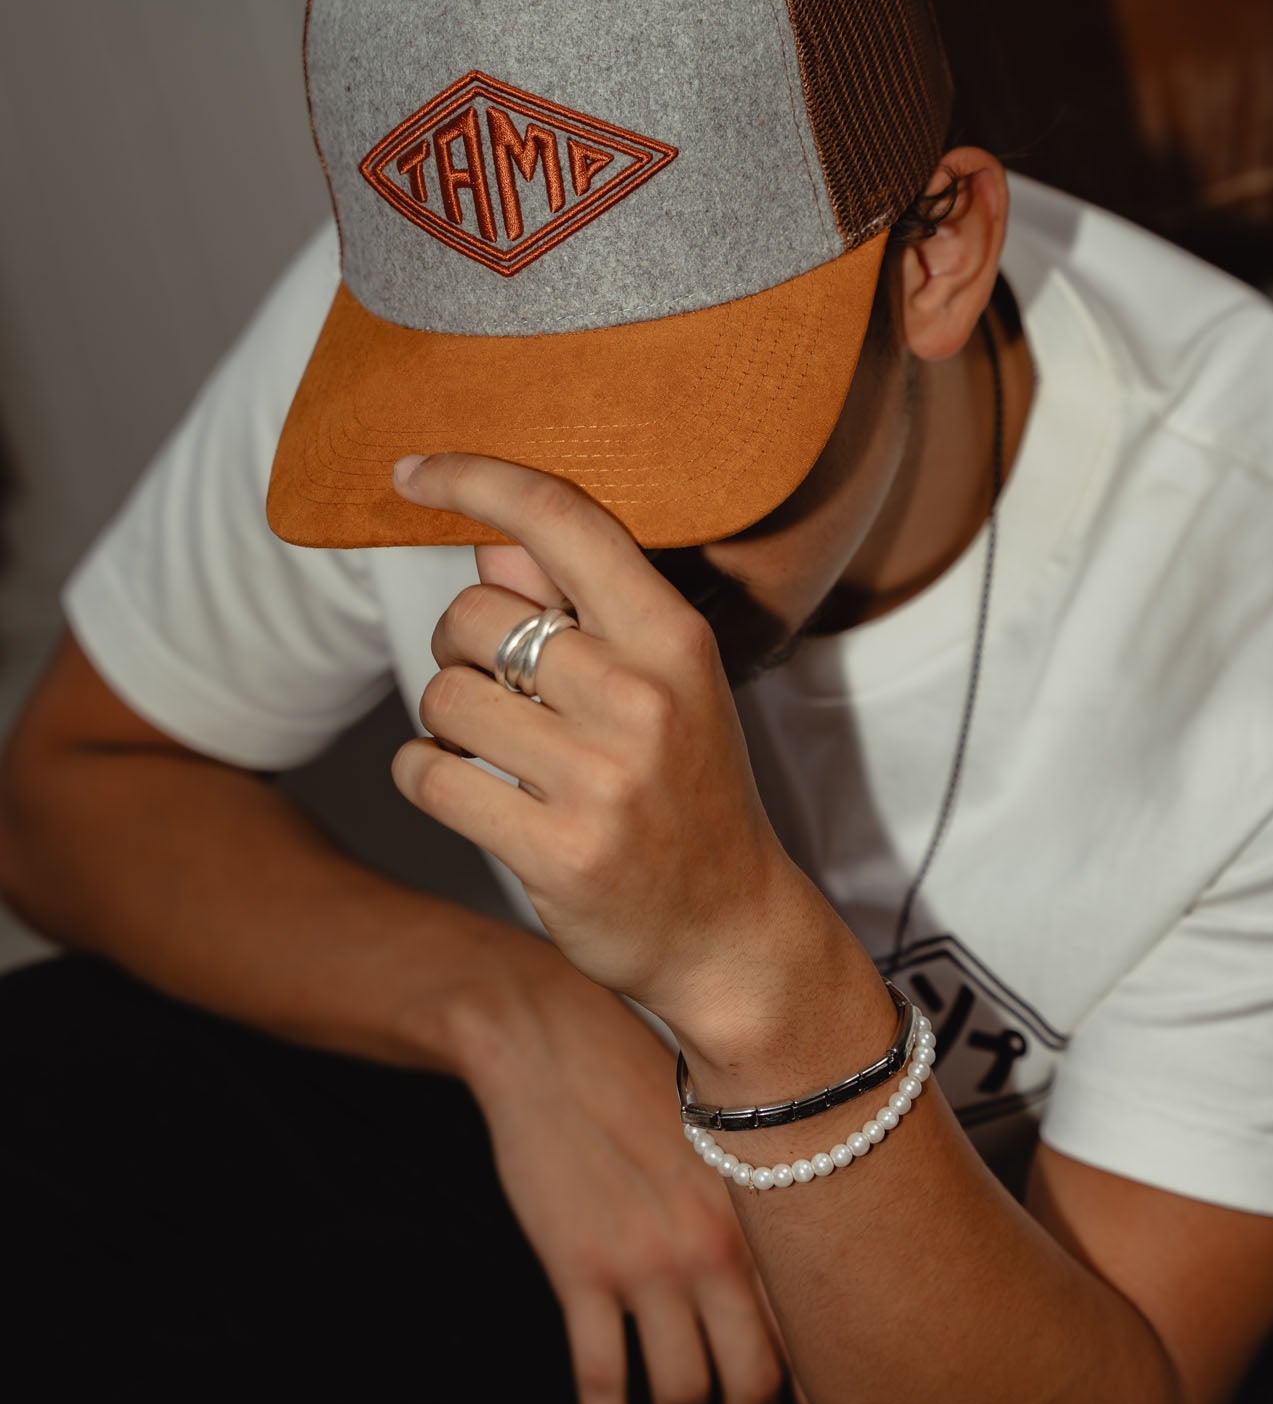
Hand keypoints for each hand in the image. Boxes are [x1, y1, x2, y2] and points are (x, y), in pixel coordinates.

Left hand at [390, 453, 816, 1048]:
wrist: (732, 933)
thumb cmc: (686, 793)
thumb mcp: (662, 684)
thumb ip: (580, 606)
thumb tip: (490, 529)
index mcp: (673, 639)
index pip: (561, 520)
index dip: (473, 479)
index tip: (410, 470)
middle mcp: (643, 698)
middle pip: (474, 615)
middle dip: (460, 650)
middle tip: (497, 691)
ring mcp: (602, 780)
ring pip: (443, 698)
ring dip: (446, 723)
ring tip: (501, 754)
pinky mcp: (555, 852)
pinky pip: (427, 775)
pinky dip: (426, 778)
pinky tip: (472, 795)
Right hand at [449, 930, 830, 1403]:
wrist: (551, 1044)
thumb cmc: (638, 1082)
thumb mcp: (722, 1140)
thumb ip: (759, 1207)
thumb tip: (795, 1276)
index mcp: (758, 1215)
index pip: (809, 1335)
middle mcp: (713, 1249)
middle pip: (751, 1384)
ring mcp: (645, 1266)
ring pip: (679, 1395)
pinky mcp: (579, 1274)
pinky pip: (602, 1381)